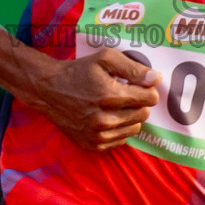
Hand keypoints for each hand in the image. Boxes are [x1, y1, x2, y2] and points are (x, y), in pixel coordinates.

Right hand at [23, 48, 160, 151]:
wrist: (49, 90)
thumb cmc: (79, 71)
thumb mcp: (105, 59)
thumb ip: (133, 68)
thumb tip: (156, 79)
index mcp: (108, 96)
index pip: (149, 98)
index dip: (148, 90)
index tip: (139, 85)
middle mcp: (103, 119)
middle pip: (143, 114)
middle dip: (140, 102)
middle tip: (126, 93)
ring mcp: (97, 135)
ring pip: (134, 129)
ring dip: (131, 116)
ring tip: (117, 105)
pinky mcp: (92, 145)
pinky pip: (121, 140)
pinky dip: (119, 129)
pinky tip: (108, 117)